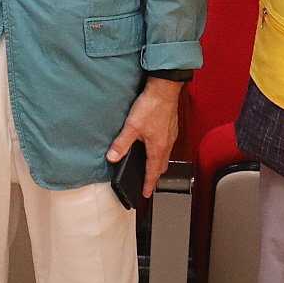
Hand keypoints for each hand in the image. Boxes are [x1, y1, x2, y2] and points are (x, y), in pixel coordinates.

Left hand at [106, 78, 178, 198]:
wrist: (164, 89)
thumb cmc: (151, 106)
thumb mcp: (132, 126)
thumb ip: (121, 144)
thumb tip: (113, 157)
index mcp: (158, 148)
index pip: (153, 173)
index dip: (148, 185)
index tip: (145, 193)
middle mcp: (167, 144)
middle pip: (161, 166)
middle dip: (154, 176)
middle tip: (147, 182)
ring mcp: (171, 135)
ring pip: (165, 155)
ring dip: (157, 163)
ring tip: (149, 165)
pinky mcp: (171, 127)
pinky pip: (166, 145)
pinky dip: (160, 150)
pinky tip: (153, 144)